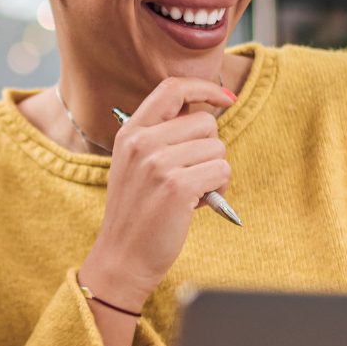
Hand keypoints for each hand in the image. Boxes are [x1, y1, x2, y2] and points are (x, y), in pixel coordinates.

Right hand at [79, 77, 234, 345]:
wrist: (121, 257)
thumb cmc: (136, 213)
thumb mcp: (135, 164)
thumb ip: (161, 136)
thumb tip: (206, 113)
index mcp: (130, 132)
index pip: (172, 88)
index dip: (204, 88)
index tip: (224, 97)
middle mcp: (141, 142)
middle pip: (205, 122)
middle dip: (209, 149)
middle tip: (192, 175)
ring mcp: (158, 163)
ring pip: (217, 148)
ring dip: (215, 172)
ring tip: (192, 193)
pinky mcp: (178, 186)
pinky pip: (221, 170)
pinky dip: (220, 189)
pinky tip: (200, 204)